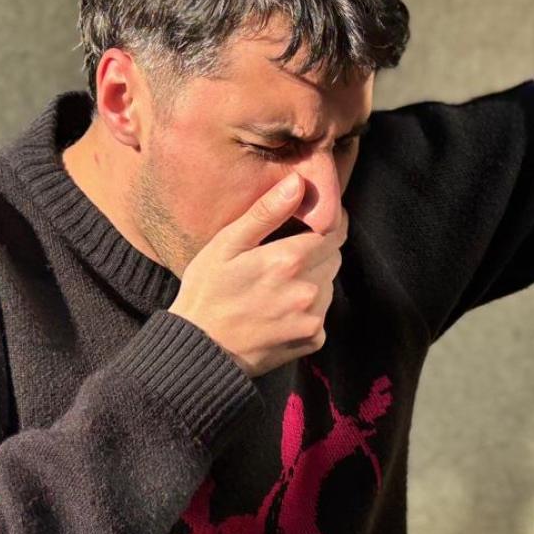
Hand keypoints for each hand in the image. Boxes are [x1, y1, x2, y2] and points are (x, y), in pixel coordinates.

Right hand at [168, 173, 347, 378]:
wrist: (200, 350)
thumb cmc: (207, 291)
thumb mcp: (226, 244)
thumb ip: (266, 212)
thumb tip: (297, 182)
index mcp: (288, 259)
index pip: (332, 230)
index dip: (325, 223)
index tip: (311, 223)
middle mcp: (308, 289)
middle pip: (333, 257)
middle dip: (317, 252)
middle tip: (283, 258)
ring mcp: (313, 318)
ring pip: (329, 284)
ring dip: (313, 280)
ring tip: (277, 287)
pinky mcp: (313, 340)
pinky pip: (322, 313)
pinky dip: (308, 309)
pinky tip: (279, 311)